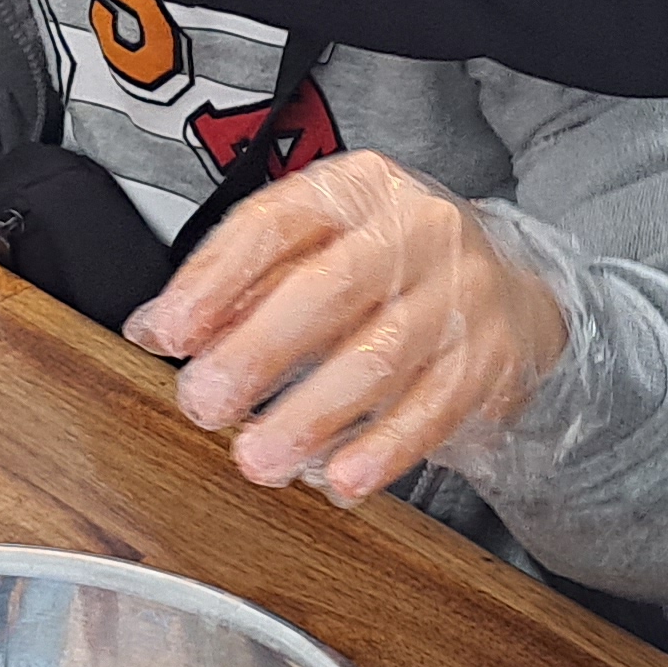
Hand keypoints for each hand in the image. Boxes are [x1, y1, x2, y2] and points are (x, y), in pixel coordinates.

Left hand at [124, 152, 573, 499]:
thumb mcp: (316, 247)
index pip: (274, 224)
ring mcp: (463, 291)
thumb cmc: (389, 267)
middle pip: (328, 289)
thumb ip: (236, 284)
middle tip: (205, 404)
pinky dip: (385, 449)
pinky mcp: (492, 356)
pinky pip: (436, 408)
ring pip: (381, 356)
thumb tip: (155, 330)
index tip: (171, 333)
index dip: (215, 281)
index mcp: (355, 188)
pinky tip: (344, 478)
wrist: (512, 286)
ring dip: (312, 416)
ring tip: (260, 458)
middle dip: (258, 353)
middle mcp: (415, 229)